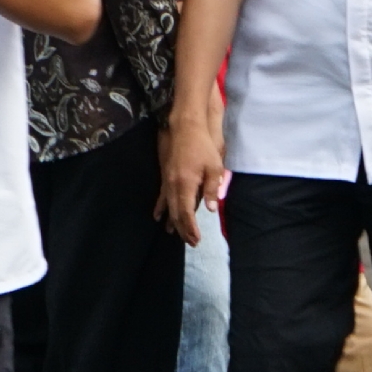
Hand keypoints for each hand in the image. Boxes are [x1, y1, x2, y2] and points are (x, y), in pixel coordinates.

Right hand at [158, 110, 226, 242]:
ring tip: (175, 235)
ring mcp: (167, 181)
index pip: (186, 212)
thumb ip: (212, 188)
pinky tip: (158, 217)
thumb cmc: (202, 147)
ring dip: (172, 222)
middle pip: (176, 213)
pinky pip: (161, 197)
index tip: (196, 240)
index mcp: (186, 184)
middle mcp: (173, 186)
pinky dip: (160, 208)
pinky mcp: (165, 177)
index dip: (190, 228)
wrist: (185, 128)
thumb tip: (210, 209)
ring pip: (168, 207)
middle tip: (190, 242)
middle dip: (182, 229)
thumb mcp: (214, 167)